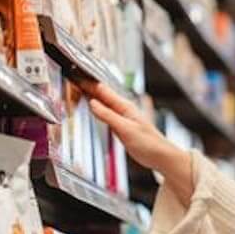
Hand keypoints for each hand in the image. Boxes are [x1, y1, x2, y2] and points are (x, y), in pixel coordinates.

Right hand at [88, 83, 193, 203]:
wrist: (161, 156)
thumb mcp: (125, 129)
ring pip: (104, 103)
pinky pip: (107, 114)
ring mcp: (123, 118)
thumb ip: (108, 116)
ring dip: (92, 97)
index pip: (103, 90)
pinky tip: (94, 110)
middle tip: (73, 81)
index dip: (89, 83)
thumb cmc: (148, 143)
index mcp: (125, 106)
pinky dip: (98, 109)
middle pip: (102, 95)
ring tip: (79, 91)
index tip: (76, 76)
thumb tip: (93, 103)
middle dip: (88, 87)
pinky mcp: (122, 126)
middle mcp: (123, 109)